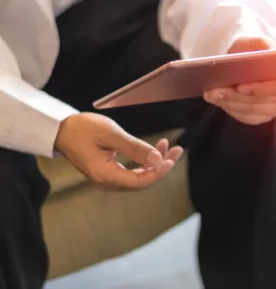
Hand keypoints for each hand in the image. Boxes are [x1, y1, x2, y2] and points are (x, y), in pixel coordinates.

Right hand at [55, 113, 183, 190]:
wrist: (61, 130)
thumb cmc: (82, 129)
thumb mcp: (111, 134)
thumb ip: (134, 148)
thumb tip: (157, 160)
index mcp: (105, 175)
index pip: (139, 181)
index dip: (158, 172)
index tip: (171, 160)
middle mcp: (107, 182)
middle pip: (142, 181)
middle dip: (162, 166)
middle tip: (178, 150)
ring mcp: (108, 179)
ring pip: (139, 176)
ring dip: (156, 163)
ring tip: (169, 147)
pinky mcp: (110, 173)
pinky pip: (132, 172)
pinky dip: (146, 162)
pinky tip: (156, 150)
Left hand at [203, 37, 275, 124]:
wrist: (245, 61)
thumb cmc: (252, 50)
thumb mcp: (257, 41)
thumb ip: (265, 44)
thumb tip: (270, 53)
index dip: (260, 88)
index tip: (240, 87)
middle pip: (261, 101)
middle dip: (236, 96)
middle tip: (214, 90)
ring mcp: (275, 107)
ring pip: (250, 110)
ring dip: (229, 102)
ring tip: (211, 93)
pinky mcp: (262, 116)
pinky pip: (245, 116)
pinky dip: (229, 108)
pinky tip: (216, 99)